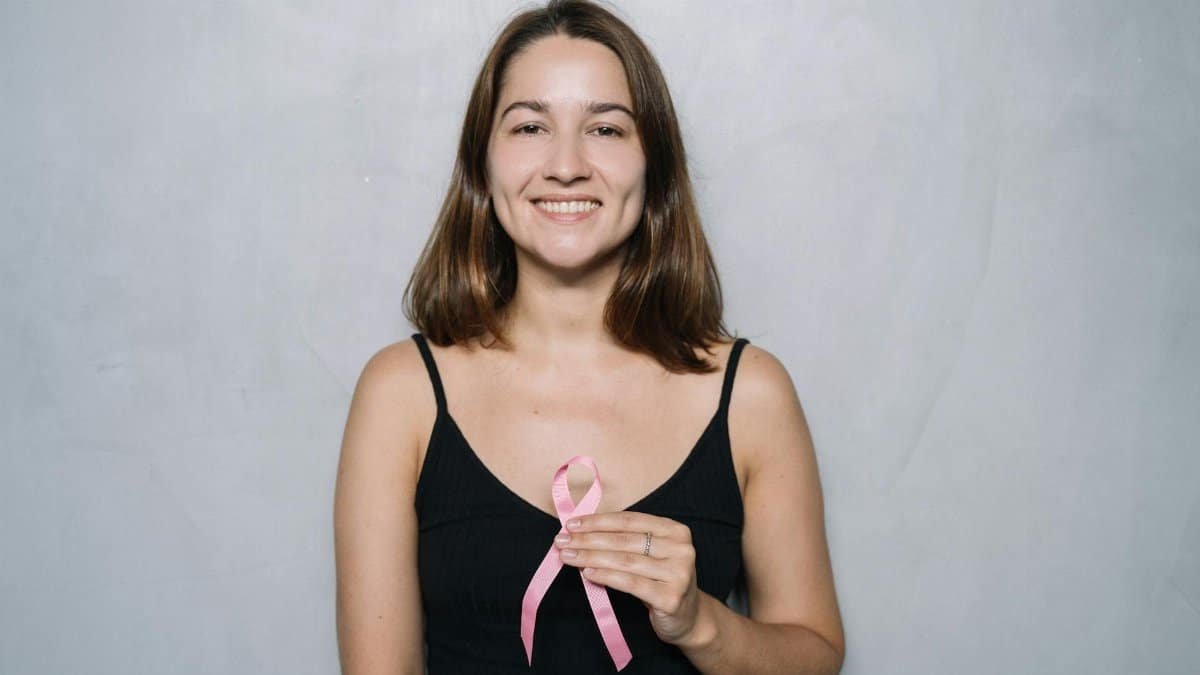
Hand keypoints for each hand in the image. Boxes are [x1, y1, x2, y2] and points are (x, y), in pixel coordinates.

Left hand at [555, 511, 711, 646]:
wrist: (689, 618)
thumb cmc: (662, 581)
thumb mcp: (651, 555)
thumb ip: (625, 541)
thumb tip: (581, 532)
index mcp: (676, 531)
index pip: (629, 521)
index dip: (598, 521)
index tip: (572, 524)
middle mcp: (681, 549)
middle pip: (624, 540)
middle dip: (588, 539)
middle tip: (562, 540)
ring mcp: (678, 574)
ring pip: (625, 561)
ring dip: (591, 557)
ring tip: (568, 556)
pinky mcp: (670, 598)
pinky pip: (631, 584)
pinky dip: (606, 577)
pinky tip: (587, 574)